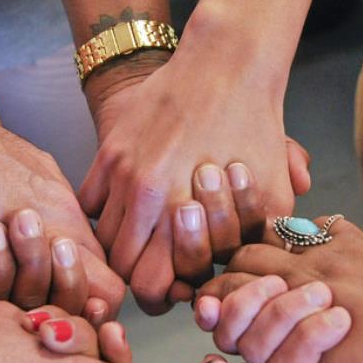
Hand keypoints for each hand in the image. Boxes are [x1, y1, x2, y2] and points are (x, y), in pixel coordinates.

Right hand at [79, 53, 309, 313]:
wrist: (226, 66)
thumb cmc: (254, 127)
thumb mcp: (274, 188)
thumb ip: (265, 236)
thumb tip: (251, 273)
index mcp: (186, 212)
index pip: (149, 285)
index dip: (160, 297)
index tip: (173, 290)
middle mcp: (148, 197)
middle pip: (121, 268)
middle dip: (138, 277)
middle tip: (157, 274)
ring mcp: (123, 173)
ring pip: (102, 237)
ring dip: (121, 247)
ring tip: (144, 245)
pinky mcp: (109, 151)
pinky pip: (88, 201)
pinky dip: (102, 214)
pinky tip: (127, 212)